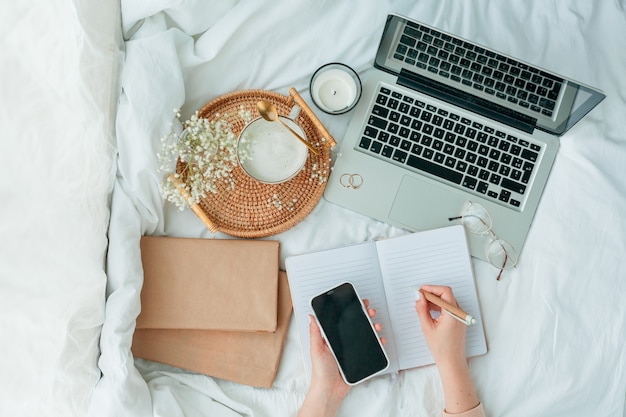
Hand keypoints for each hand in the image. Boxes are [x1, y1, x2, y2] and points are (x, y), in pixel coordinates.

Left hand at [299, 300, 382, 416]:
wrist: (330, 390)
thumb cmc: (321, 371)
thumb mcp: (316, 349)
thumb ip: (315, 333)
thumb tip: (311, 316)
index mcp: (332, 338)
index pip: (342, 321)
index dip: (350, 311)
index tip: (356, 303)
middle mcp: (343, 342)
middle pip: (356, 326)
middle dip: (365, 317)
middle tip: (370, 312)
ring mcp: (352, 350)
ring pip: (365, 335)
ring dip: (372, 328)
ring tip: (376, 325)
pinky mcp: (359, 359)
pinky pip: (370, 349)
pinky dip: (377, 343)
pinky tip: (380, 339)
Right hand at [414, 285, 466, 366]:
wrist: (452, 361)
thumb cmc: (442, 349)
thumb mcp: (427, 327)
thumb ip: (422, 309)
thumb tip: (419, 297)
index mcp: (453, 314)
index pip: (444, 292)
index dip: (431, 288)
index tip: (421, 290)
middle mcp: (459, 313)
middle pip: (446, 294)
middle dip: (432, 293)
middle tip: (420, 296)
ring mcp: (460, 316)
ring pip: (447, 300)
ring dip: (435, 300)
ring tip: (423, 305)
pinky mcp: (458, 320)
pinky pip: (449, 307)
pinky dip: (439, 306)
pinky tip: (430, 310)